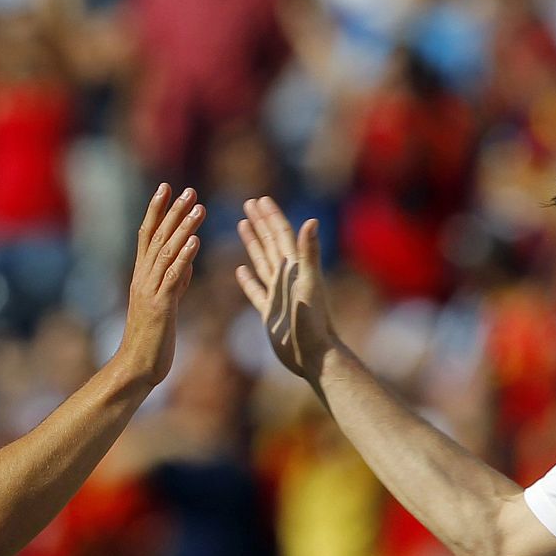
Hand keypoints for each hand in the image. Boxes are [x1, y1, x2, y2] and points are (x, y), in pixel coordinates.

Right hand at [115, 184, 202, 387]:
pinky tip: (196, 241)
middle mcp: (143, 279)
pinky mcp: (160, 307)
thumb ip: (176, 282)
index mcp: (143, 277)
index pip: (148, 236)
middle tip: (187, 189)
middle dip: (172, 212)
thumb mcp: (166, 306)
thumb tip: (188, 263)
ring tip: (197, 206)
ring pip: (166, 252)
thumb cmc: (152, 340)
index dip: (157, 211)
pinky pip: (173, 277)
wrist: (136, 368)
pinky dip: (184, 257)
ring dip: (182, 228)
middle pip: (157, 238)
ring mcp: (150, 291)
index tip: (167, 187)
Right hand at [235, 196, 337, 380]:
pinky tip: (241, 270)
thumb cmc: (314, 323)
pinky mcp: (270, 312)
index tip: (259, 200)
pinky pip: (256, 290)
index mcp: (296, 268)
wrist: (314, 355)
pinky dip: (248, 279)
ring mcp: (278, 294)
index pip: (282, 235)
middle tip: (249, 203)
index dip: (271, 216)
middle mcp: (287, 277)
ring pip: (263, 262)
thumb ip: (309, 253)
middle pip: (271, 243)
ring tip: (243, 225)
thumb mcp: (309, 284)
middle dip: (261, 223)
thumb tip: (311, 221)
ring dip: (253, 243)